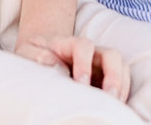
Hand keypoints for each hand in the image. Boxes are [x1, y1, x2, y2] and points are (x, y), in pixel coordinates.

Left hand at [15, 35, 130, 102]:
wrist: (42, 53)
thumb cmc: (34, 54)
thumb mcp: (27, 51)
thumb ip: (35, 54)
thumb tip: (51, 62)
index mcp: (70, 44)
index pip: (84, 46)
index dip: (84, 63)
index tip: (81, 83)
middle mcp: (91, 52)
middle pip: (111, 54)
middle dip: (113, 75)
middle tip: (108, 96)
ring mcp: (101, 64)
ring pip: (121, 67)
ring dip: (121, 86)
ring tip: (115, 105)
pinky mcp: (105, 77)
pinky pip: (122, 82)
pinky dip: (122, 94)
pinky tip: (116, 107)